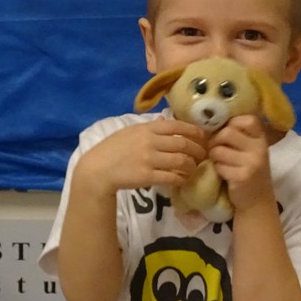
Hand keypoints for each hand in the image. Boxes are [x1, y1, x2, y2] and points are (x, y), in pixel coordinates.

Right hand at [73, 118, 206, 199]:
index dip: (194, 131)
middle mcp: (150, 142)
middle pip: (183, 144)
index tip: (203, 137)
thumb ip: (149, 126)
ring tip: (193, 169)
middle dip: (198, 151)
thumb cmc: (112, 149)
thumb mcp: (129, 131)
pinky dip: (181, 179)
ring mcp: (149, 159)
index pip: (176, 126)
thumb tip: (165, 120)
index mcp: (146, 128)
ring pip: (181, 161)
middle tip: (202, 156)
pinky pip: (172, 177)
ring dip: (192, 166)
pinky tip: (182, 180)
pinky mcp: (147, 176)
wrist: (98, 169)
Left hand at [207, 115, 274, 212]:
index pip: (247, 120)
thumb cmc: (247, 170)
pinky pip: (219, 166)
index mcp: (261, 138)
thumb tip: (210, 120)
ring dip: (214, 157)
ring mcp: (253, 162)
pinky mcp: (243, 177)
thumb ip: (237, 135)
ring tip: (219, 162)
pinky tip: (224, 174)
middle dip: (215, 140)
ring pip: (218, 150)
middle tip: (214, 149)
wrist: (257, 200)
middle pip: (227, 132)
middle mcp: (260, 148)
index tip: (225, 133)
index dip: (231, 124)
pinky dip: (217, 170)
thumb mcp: (248, 150)